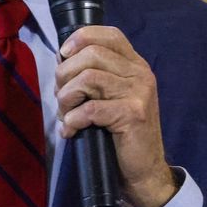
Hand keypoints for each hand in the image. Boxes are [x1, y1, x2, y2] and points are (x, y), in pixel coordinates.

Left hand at [55, 26, 176, 206]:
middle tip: (62, 97)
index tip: (63, 54)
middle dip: (65, 74)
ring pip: (87, 78)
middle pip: (92, 54)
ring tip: (66, 115)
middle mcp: (141, 73)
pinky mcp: (132, 114)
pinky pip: (89, 109)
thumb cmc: (122, 135)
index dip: (81, 38)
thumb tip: (61, 60)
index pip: (109, 34)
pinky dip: (72, 120)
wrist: (145, 171)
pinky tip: (71, 131)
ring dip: (66, 98)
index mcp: (136, 65)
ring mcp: (139, 92)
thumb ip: (97, 76)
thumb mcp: (114, 97)